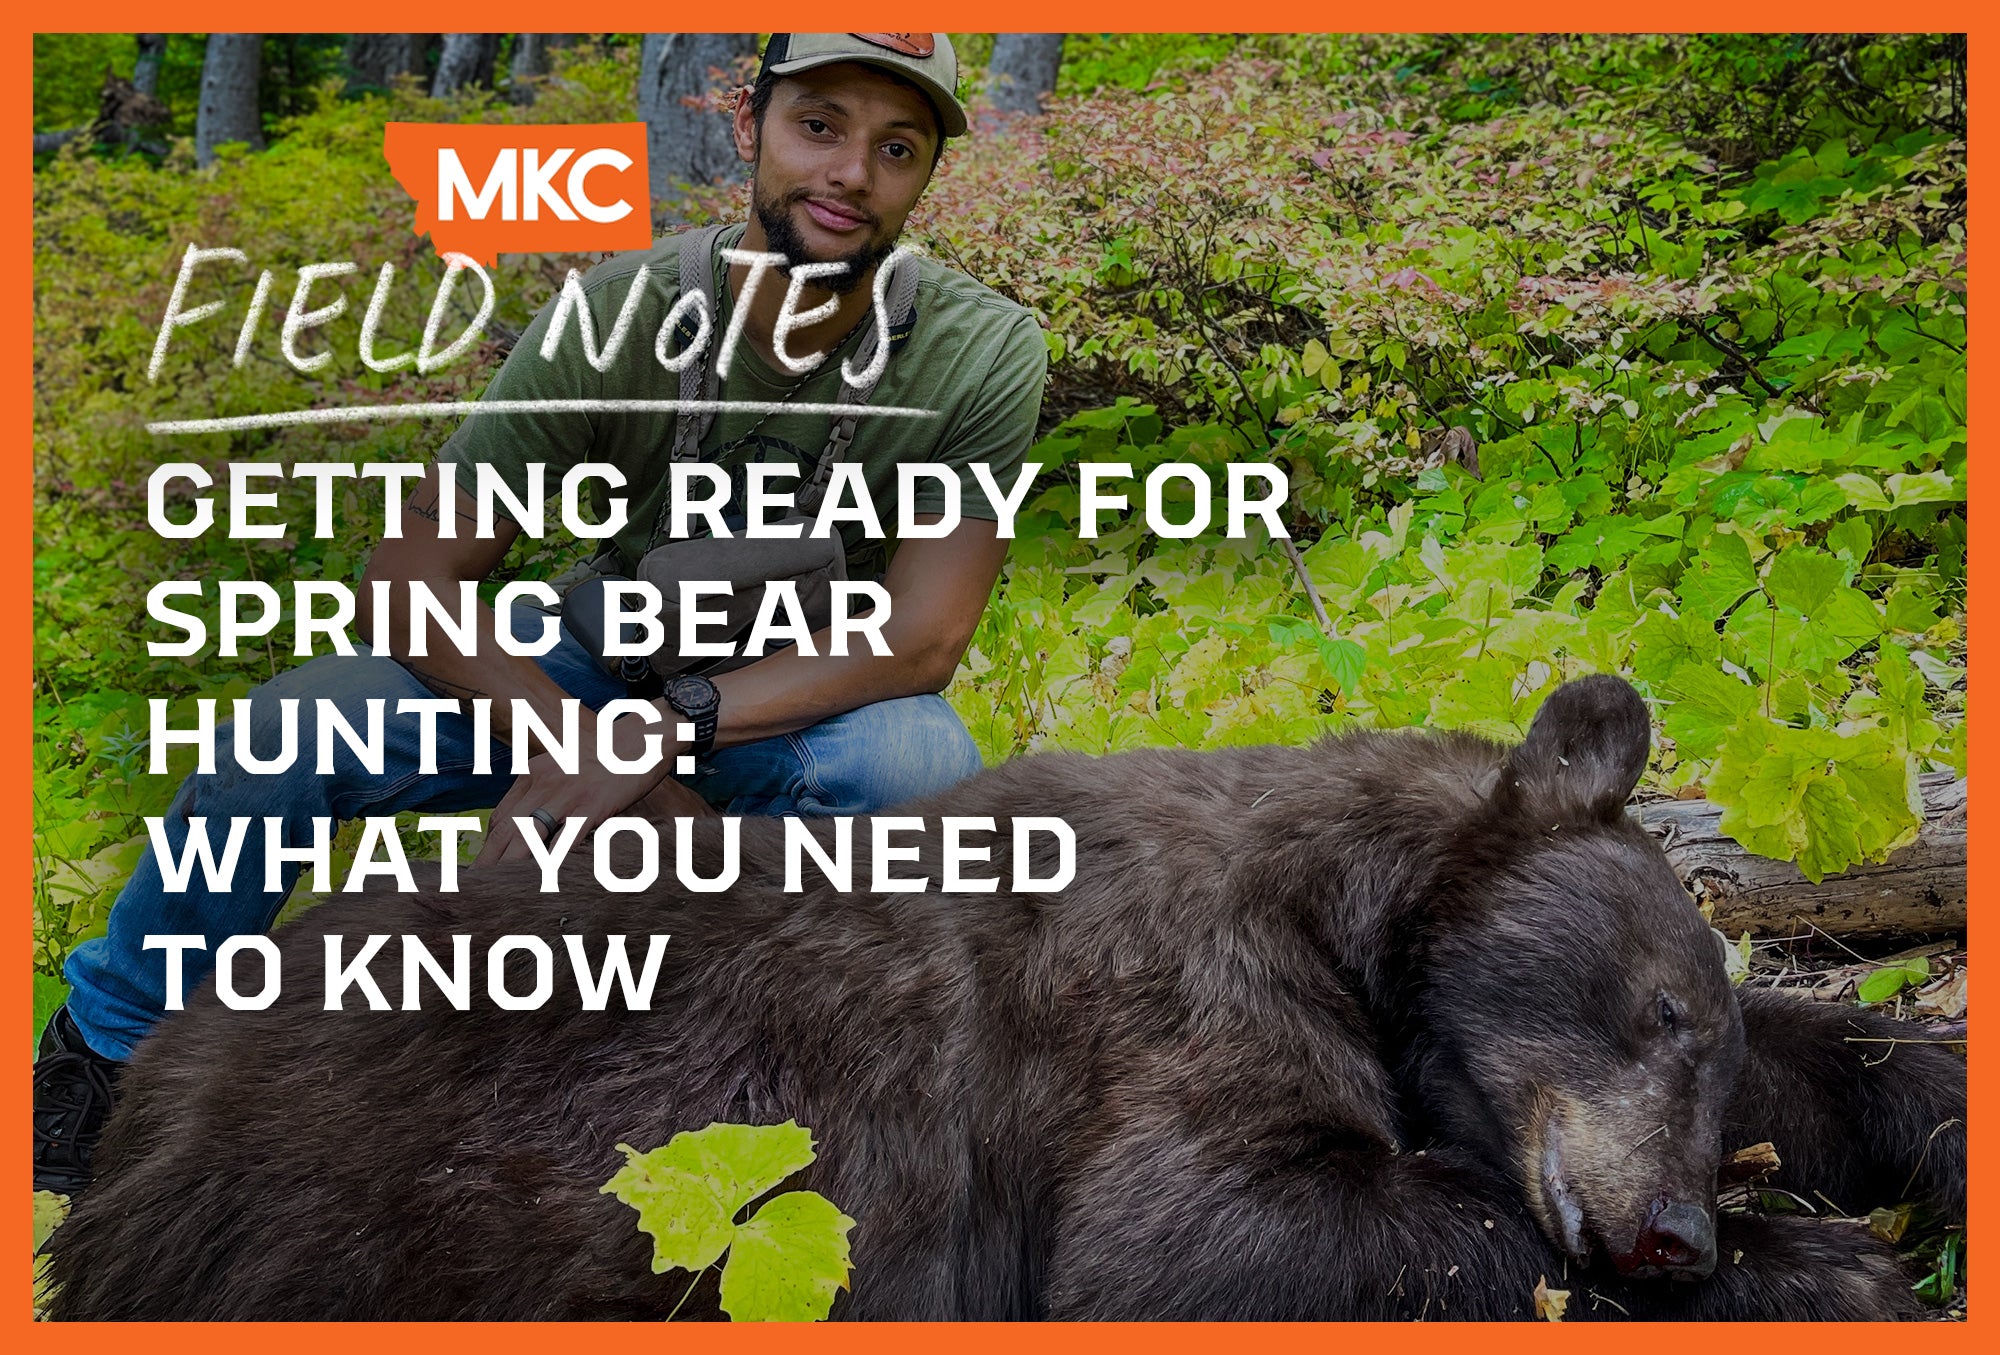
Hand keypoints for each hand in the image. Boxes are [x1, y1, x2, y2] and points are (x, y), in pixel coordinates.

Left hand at [475, 707, 682, 865]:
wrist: (642, 738)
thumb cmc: (606, 756)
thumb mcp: (564, 765)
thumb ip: (545, 789)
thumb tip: (533, 823)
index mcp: (533, 772)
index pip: (501, 815)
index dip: (491, 845)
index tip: (487, 866)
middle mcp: (544, 781)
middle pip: (506, 828)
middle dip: (489, 860)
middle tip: (476, 885)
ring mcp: (568, 794)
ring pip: (529, 836)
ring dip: (512, 866)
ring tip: (501, 890)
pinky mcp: (592, 806)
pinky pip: (566, 840)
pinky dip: (553, 861)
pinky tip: (545, 879)